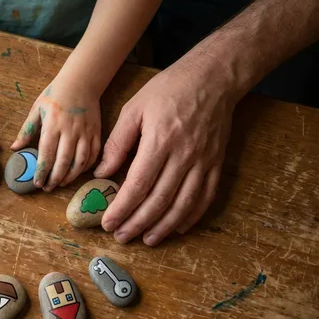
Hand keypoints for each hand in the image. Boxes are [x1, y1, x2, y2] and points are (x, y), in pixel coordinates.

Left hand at [11, 78, 100, 191]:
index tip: (37, 182)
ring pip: (80, 161)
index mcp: (53, 125)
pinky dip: (86, 167)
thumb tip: (15, 148)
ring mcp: (85, 132)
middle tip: (47, 188)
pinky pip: (93, 154)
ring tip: (61, 184)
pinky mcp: (96, 133)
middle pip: (63, 161)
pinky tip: (77, 173)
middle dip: (55, 178)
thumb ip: (26, 130)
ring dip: (70, 176)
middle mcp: (70, 131)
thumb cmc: (55, 95)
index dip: (42, 171)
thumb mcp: (36, 109)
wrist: (81, 81)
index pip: (47, 154)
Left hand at [95, 58, 235, 245]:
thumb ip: (117, 143)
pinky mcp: (216, 165)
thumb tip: (101, 173)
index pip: (137, 185)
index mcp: (160, 142)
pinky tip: (176, 228)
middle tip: (122, 236)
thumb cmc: (169, 90)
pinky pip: (205, 198)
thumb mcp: (134, 109)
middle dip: (138, 223)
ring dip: (163, 227)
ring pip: (183, 205)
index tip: (108, 223)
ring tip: (147, 240)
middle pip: (159, 200)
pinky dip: (191, 217)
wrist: (213, 78)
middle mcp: (184, 156)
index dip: (122, 208)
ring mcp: (203, 162)